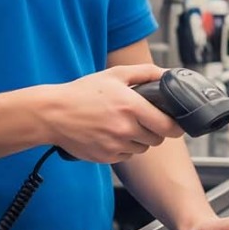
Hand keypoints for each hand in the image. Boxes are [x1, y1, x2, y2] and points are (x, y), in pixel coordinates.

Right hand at [42, 64, 182, 162]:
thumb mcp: (116, 74)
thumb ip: (145, 72)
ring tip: (125, 125)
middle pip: (158, 139)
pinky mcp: (106, 157)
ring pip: (143, 148)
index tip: (175, 122)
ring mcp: (115, 145)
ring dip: (140, 139)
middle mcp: (126, 129)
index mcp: (132, 107)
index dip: (176, 125)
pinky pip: (126, 155)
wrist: (53, 114)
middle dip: (156, 130)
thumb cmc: (82, 93)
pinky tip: (112, 134)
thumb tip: (167, 74)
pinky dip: (124, 148)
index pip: (168, 126)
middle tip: (145, 119)